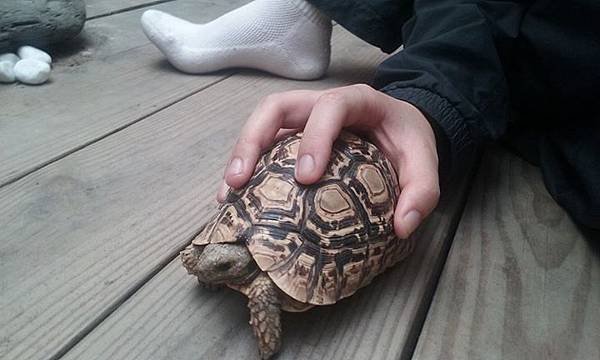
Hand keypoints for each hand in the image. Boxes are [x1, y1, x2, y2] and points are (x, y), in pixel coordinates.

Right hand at [218, 84, 439, 238]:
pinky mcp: (291, 137)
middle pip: (276, 107)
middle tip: (242, 181)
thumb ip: (423, 190)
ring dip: (240, 155)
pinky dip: (246, 168)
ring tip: (228, 194)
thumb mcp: (425, 161)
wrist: (400, 127)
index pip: (330, 107)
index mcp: (356, 102)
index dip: (314, 137)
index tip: (306, 178)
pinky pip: (262, 145)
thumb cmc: (407, 140)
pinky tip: (234, 199)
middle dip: (254, 141)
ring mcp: (302, 119)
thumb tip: (402, 226)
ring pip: (261, 124)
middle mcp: (320, 105)